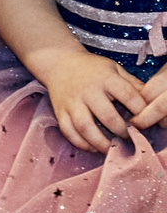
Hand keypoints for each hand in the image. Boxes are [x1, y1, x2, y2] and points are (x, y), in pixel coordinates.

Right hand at [39, 47, 164, 150]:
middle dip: (122, 131)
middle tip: (130, 138)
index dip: (140, 111)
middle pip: (107, 116)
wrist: (59, 63)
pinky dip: (80, 143)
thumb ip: (133, 85)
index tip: (145, 122)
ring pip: (85, 128)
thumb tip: (152, 103)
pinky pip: (68, 132)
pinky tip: (92, 147)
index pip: (128, 96)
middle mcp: (88, 91)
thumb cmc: (92, 68)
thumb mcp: (115, 69)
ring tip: (112, 149)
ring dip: (100, 142)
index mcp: (106, 79)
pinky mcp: (59, 112)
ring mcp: (72, 103)